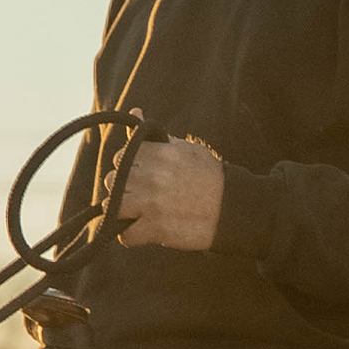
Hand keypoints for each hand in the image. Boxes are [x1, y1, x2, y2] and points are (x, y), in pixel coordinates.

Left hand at [104, 111, 224, 250]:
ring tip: (139, 212)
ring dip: (122, 211)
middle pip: (113, 180)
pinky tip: (143, 231)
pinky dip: (131, 236)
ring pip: (113, 205)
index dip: (128, 166)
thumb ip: (155, 136)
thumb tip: (134, 112)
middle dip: (123, 188)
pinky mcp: (156, 228)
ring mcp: (152, 203)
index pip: (121, 156)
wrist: (235, 207)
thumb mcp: (185, 149)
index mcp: (159, 153)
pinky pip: (126, 235)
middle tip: (141, 194)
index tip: (141, 174)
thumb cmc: (209, 177)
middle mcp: (152, 176)